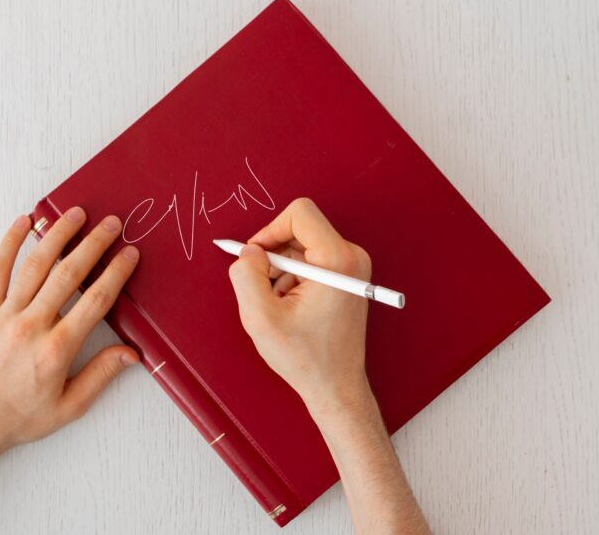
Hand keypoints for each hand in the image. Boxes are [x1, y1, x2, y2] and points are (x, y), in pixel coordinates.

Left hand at [0, 207, 139, 462]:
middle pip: (68, 274)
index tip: (130, 255)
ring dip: (58, 235)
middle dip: (93, 244)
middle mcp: (31, 325)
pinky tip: (23, 222)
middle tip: (112, 223)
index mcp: (56, 349)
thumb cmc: (18, 418)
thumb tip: (131, 353)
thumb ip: (101, 375)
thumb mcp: (69, 407)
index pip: (95, 301)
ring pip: (35, 265)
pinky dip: (9, 243)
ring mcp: (5, 315)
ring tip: (76, 213)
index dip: (116, 274)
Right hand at [227, 199, 430, 533]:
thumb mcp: (261, 318)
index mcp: (337, 259)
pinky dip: (293, 278)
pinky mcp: (348, 277)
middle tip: (266, 290)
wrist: (336, 386)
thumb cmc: (306, 357)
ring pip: (302, 246)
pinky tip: (292, 307)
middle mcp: (351, 256)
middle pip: (299, 229)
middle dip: (274, 256)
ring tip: (281, 305)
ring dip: (282, 270)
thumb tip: (248, 252)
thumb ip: (246, 276)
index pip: (299, 213)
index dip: (269, 231)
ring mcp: (352, 266)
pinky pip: (310, 260)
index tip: (256, 259)